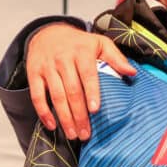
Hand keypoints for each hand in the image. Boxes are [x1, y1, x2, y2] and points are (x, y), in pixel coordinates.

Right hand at [26, 23, 135, 138]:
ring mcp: (48, 68)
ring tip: (73, 134)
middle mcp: (63, 60)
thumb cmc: (80, 43)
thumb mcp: (100, 43)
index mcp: (82, 53)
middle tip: (86, 134)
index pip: (88, 75)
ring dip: (64, 117)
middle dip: (79, 114)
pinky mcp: (34, 74)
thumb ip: (116, 58)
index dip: (91, 92)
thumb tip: (132, 72)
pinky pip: (36, 95)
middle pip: (72, 90)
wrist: (48, 32)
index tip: (95, 109)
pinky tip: (52, 125)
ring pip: (56, 96)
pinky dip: (43, 112)